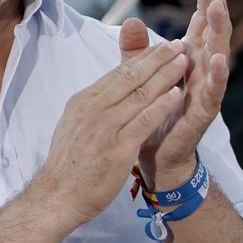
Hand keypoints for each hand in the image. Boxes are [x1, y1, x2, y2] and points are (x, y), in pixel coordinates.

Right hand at [33, 39, 189, 224]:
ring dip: (165, 76)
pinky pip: (144, 121)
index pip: (117, 73)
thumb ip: (92, 109)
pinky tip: (178, 95)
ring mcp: (104, 128)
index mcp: (82, 102)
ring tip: (184, 62)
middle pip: (130, 77)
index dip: (142, 59)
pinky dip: (163, 106)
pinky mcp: (118, 148)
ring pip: (140, 94)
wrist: (57, 197)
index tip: (160, 48)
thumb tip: (107, 93)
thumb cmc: (68, 165)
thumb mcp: (74, 127)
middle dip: (157, 59)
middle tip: (178, 45)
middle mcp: (92, 110)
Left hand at [125, 0, 230, 187]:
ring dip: (218, 31)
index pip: (200, 22)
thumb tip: (131, 20)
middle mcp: (202, 69)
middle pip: (213, 31)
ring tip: (216, 8)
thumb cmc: (152, 112)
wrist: (155, 153)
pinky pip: (214, 90)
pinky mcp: (204, 111)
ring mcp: (206, 89)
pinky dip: (218, 74)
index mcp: (189, 59)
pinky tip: (219, 58)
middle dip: (213, 6)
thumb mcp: (140, 76)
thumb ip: (137, 50)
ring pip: (218, 55)